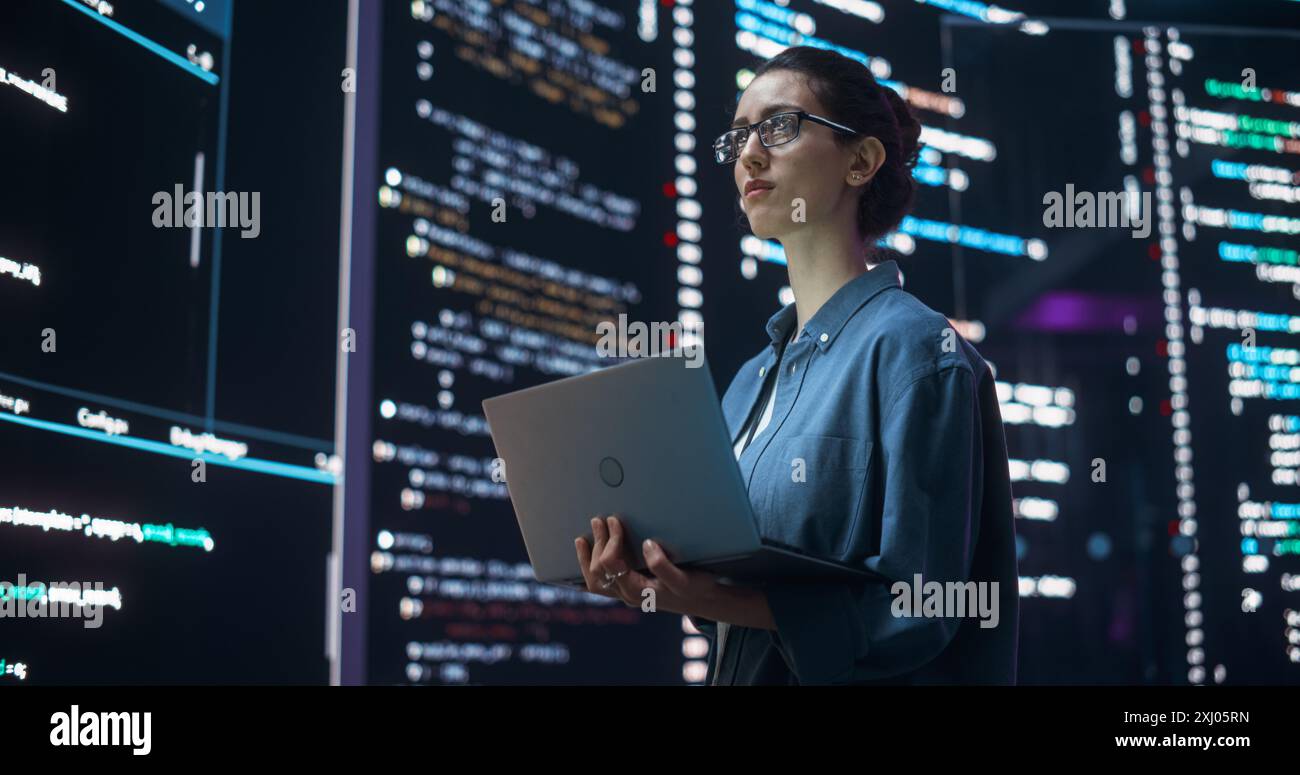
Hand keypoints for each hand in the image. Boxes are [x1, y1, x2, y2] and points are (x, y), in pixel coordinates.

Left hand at [574, 514, 743, 619]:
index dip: (610, 541)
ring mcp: (627, 594)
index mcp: (638, 591)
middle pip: (599, 571)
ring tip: (581, 539)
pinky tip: (583, 564)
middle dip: (597, 543)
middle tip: (599, 521)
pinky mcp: (629, 589)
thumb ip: (663, 565)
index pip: (612, 564)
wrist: (704, 601)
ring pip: (595, 581)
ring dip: (586, 558)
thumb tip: (646, 545)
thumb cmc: (695, 588)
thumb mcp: (684, 579)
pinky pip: (601, 585)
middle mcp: (628, 594)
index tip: (615, 521)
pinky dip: (588, 573)